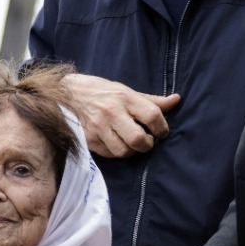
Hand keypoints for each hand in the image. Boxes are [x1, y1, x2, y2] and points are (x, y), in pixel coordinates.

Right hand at [63, 73, 180, 156]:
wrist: (68, 93)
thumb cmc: (103, 92)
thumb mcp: (127, 91)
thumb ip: (152, 100)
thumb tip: (176, 100)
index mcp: (125, 97)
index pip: (152, 115)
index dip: (162, 128)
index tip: (162, 132)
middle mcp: (111, 112)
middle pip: (138, 139)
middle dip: (147, 144)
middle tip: (147, 141)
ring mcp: (98, 128)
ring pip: (124, 151)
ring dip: (132, 151)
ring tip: (132, 143)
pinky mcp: (89, 139)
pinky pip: (110, 154)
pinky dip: (117, 152)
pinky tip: (117, 143)